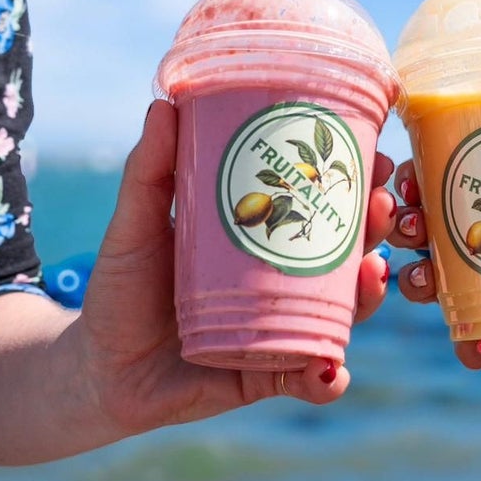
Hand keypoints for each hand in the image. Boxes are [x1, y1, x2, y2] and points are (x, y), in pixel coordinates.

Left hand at [79, 100, 395, 438]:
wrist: (97, 368)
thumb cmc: (122, 287)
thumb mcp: (136, 222)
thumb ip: (149, 169)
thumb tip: (163, 102)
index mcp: (263, 239)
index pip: (323, 206)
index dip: (357, 184)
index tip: (377, 157)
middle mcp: (283, 282)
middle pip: (346, 253)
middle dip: (375, 230)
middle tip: (383, 205)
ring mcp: (281, 329)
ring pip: (342, 311)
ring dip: (368, 293)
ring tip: (372, 270)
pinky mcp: (267, 376)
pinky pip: (308, 378)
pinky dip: (326, 378)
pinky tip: (331, 370)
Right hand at [390, 136, 480, 369]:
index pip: (449, 178)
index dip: (419, 176)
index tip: (411, 177)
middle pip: (427, 229)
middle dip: (403, 227)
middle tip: (411, 227)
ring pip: (436, 282)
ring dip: (418, 281)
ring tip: (427, 281)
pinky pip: (474, 340)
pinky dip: (468, 345)